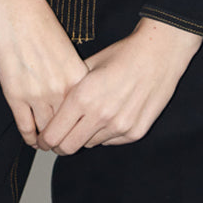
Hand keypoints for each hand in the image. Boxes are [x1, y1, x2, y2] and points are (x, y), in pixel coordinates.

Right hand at [0, 0, 88, 147]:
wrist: (16, 7)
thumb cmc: (41, 23)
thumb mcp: (67, 50)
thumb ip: (72, 76)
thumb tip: (74, 98)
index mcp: (78, 77)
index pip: (85, 113)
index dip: (83, 126)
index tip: (82, 131)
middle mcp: (62, 89)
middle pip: (68, 126)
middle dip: (66, 138)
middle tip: (64, 144)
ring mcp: (38, 94)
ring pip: (47, 131)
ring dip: (47, 140)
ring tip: (47, 143)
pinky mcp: (15, 95)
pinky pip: (25, 126)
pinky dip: (29, 136)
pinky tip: (31, 138)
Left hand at [38, 16, 201, 154]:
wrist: (160, 54)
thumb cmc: (123, 54)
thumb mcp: (88, 65)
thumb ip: (69, 89)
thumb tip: (51, 106)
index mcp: (83, 97)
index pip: (53, 135)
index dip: (44, 139)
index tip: (43, 138)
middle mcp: (100, 115)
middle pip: (68, 148)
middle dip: (59, 146)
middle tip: (58, 139)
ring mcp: (119, 126)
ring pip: (89, 144)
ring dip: (84, 136)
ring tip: (89, 118)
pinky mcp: (135, 132)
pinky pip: (110, 141)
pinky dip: (105, 133)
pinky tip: (111, 114)